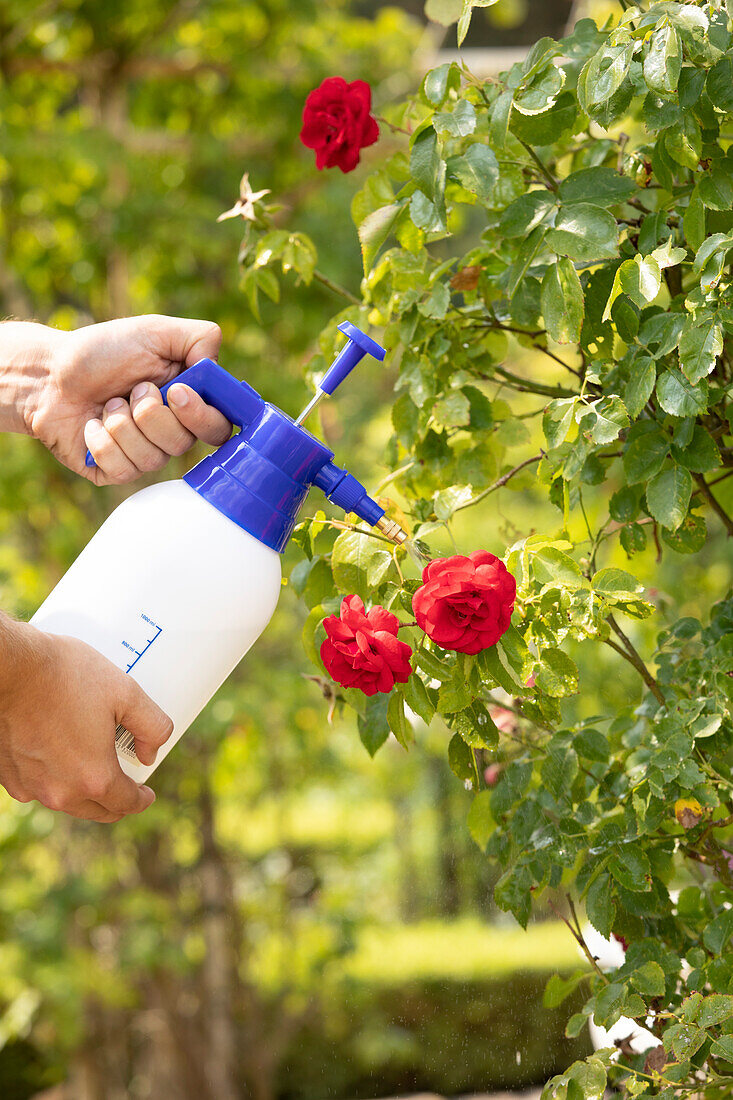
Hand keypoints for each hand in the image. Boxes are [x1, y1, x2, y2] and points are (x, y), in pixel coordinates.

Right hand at [0, 617, 172, 821]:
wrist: (10, 666)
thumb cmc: (65, 675)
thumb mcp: (126, 692)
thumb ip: (152, 727)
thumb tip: (150, 753)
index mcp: (94, 778)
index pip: (127, 804)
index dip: (142, 799)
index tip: (145, 792)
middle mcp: (60, 792)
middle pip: (97, 811)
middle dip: (116, 800)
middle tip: (124, 781)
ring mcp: (30, 786)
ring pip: (66, 800)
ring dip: (83, 789)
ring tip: (92, 760)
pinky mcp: (8, 776)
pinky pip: (38, 786)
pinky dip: (53, 777)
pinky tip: (58, 753)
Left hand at [20, 315, 231, 484]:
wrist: (48, 373)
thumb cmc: (101, 352)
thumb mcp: (155, 331)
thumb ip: (199, 338)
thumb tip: (215, 366)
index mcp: (187, 403)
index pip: (219, 426)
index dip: (202, 415)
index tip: (175, 392)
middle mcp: (170, 433)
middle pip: (184, 443)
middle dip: (151, 413)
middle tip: (132, 389)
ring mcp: (144, 455)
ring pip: (153, 458)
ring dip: (122, 423)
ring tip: (107, 403)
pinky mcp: (115, 471)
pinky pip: (123, 468)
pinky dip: (101, 439)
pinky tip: (91, 423)